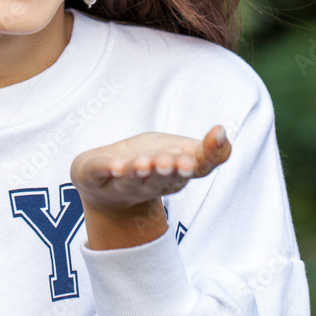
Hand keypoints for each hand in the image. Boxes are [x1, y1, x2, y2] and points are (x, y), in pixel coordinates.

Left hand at [70, 126, 230, 249]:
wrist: (103, 180)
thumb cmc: (150, 161)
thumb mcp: (183, 152)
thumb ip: (209, 151)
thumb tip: (223, 130)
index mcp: (172, 179)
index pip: (186, 174)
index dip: (189, 167)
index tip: (191, 161)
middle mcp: (147, 185)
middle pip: (158, 180)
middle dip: (163, 171)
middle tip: (168, 162)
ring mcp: (118, 183)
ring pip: (129, 180)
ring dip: (137, 172)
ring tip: (143, 164)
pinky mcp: (93, 175)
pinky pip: (99, 172)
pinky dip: (106, 169)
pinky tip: (114, 167)